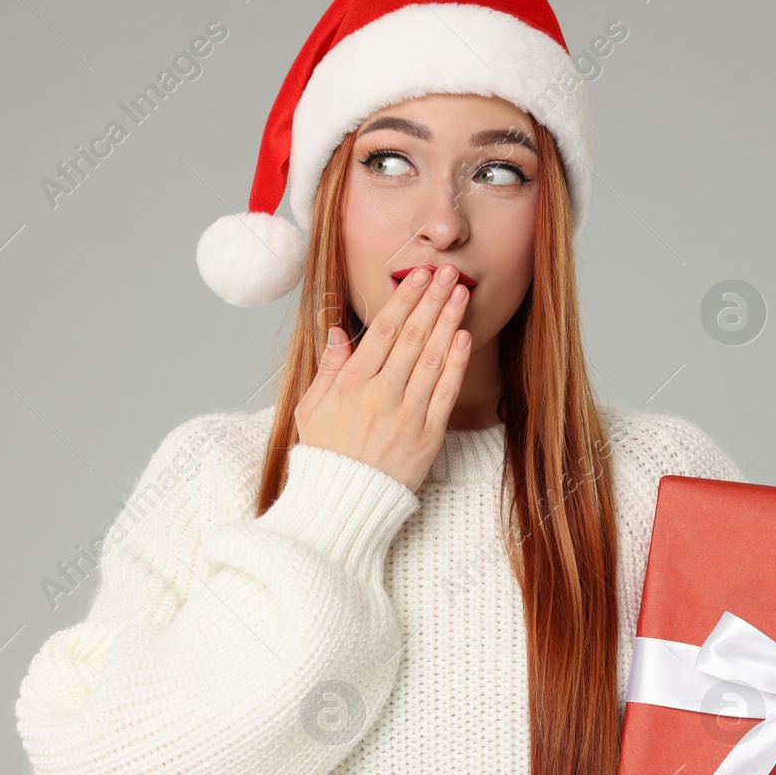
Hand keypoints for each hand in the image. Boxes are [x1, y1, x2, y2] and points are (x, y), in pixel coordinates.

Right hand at [293, 262, 473, 490]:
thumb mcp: (311, 408)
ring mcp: (406, 416)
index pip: (382, 331)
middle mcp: (380, 395)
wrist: (344, 503)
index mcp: (350, 385)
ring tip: (460, 293)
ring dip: (448, 322)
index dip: (404, 300)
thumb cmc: (326, 454)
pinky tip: (464, 337)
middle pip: (411, 337)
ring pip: (431, 359)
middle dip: (431, 300)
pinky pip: (445, 393)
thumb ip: (328, 368)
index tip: (418, 276)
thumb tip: (338, 331)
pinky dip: (456, 364)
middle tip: (448, 271)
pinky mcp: (427, 436)